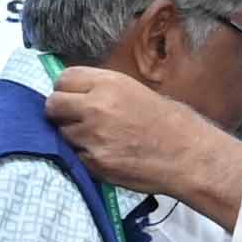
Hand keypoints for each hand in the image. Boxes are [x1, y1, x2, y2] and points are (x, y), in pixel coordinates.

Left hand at [46, 67, 241, 227]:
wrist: (188, 155)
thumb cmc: (169, 122)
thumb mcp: (135, 91)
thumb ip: (102, 90)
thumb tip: (75, 93)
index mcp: (108, 83)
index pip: (63, 79)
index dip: (65, 89)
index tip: (71, 98)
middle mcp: (96, 106)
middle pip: (53, 105)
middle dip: (59, 112)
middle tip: (73, 120)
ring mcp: (93, 136)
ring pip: (62, 133)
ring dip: (73, 136)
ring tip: (98, 140)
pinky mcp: (95, 162)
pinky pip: (76, 156)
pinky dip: (85, 157)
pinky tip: (107, 155)